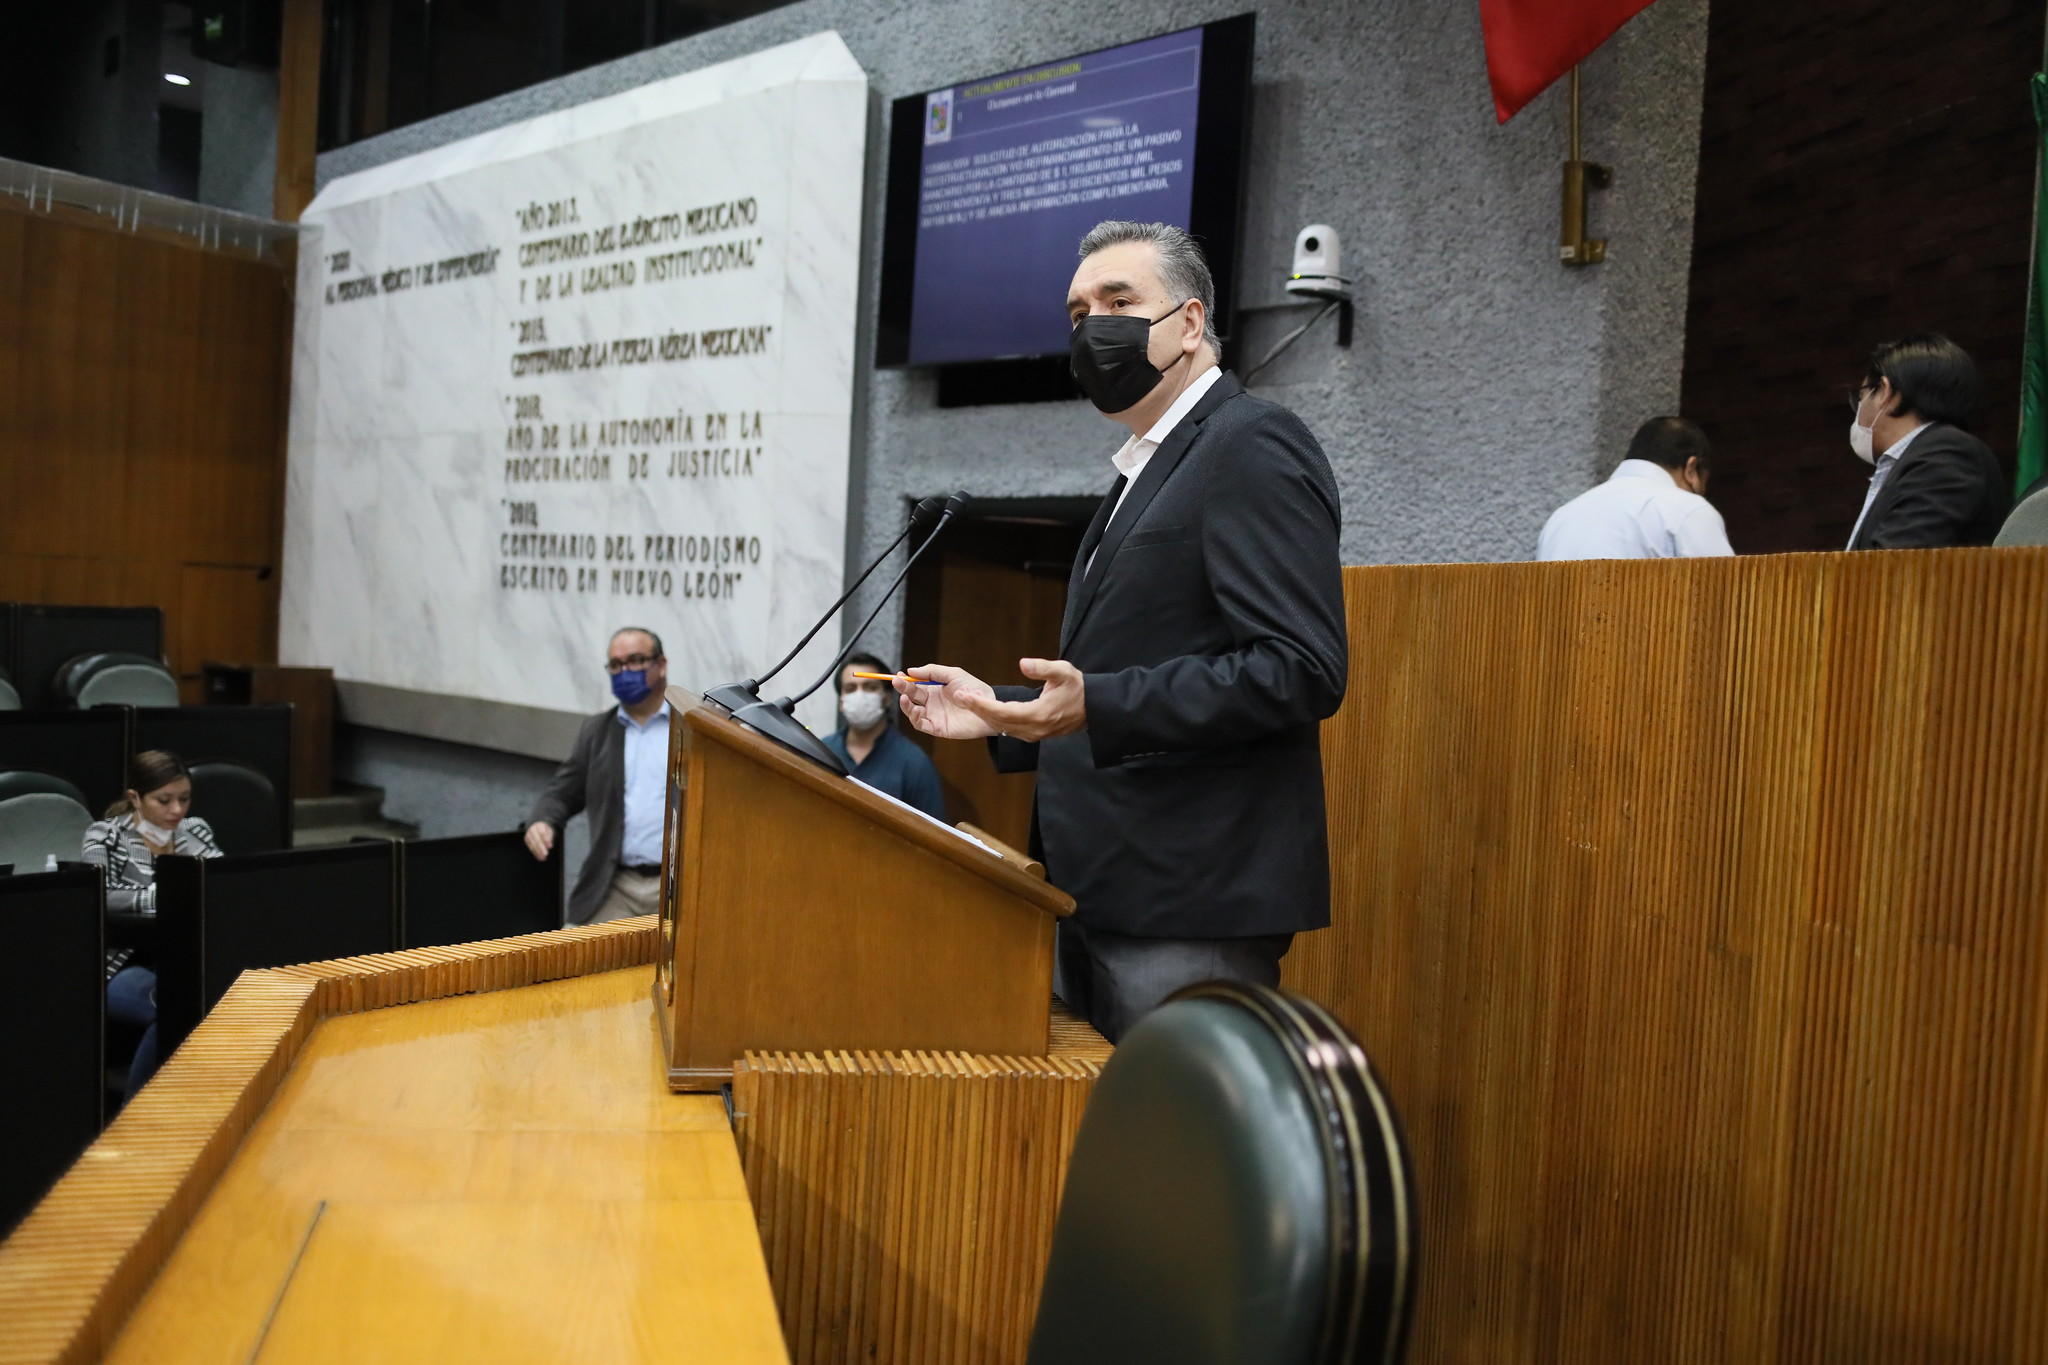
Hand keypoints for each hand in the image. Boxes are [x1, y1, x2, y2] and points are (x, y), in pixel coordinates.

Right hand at [523, 821, 555, 860]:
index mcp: (539, 826)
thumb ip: (549, 837)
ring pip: (533, 845)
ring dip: (538, 852)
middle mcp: (532, 830)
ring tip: (543, 858)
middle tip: (546, 854)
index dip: (546, 840)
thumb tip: (549, 846)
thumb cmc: (545, 830)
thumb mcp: (549, 831)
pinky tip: (540, 857)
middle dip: (541, 848)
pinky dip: (535, 853)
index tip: (550, 846)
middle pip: (537, 840)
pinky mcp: (526, 840)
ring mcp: (528, 835)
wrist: (537, 826)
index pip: (543, 833)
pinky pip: (531, 848)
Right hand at [895, 664, 999, 739]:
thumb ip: (932, 672)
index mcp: (934, 690)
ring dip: (905, 705)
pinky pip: (921, 725)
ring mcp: (934, 716)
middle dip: (902, 689)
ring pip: (912, 712)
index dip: (904, 681)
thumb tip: (910, 671)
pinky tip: (915, 709)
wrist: (988, 707)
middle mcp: (931, 704)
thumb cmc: (974, 689)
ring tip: (904, 698)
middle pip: (911, 697)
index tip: (898, 674)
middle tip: (896, 682)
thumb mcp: (953, 674)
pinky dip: (915, 718)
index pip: (914, 686)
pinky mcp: (938, 728)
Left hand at [970, 658, 1086, 741]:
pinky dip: (993, 719)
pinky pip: (1008, 729)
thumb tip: (1023, 663)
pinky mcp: (1033, 735)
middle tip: (958, 696)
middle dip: (976, 709)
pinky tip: (982, 709)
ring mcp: (1033, 735)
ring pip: (1001, 727)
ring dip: (983, 714)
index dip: (982, 704)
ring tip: (965, 700)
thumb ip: (1043, 667)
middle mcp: (1033, 729)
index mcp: (1039, 715)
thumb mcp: (1063, 671)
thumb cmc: (1077, 688)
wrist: (1092, 709)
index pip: (1003, 711)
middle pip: (998, 721)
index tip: (964, 695)